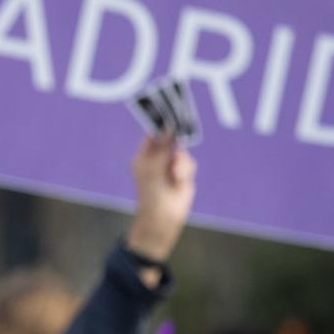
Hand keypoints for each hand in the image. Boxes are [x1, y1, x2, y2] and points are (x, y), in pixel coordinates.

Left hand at [124, 134, 196, 266]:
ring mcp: (171, 165)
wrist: (163, 215)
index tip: (172, 119)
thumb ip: (162, 146)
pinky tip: (179, 180)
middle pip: (171, 140)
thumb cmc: (152, 192)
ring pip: (183, 152)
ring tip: (174, 176)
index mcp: (144, 155)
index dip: (162, 126)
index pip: (154, 134)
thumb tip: (168, 127)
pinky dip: (186, 170)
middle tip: (176, 144)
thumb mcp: (154, 166)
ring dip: (181, 163)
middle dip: (175, 144)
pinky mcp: (183, 173)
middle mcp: (158, 158)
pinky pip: (189, 163)